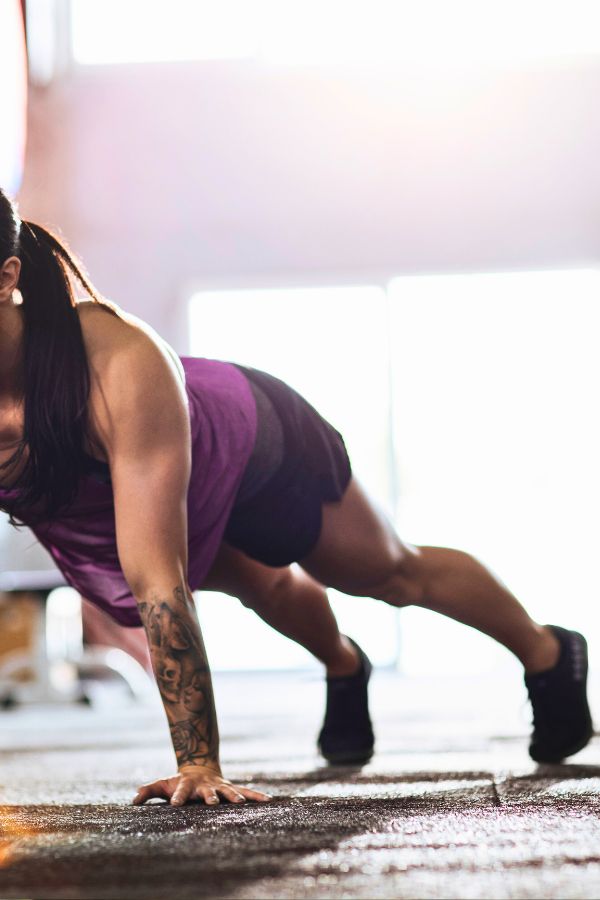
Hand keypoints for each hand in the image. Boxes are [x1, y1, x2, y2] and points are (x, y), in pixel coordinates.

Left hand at [132, 764, 271, 806]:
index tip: (174, 804)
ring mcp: (220, 786)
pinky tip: (268, 800)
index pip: (180, 791)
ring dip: (235, 796)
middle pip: (207, 791)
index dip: (177, 796)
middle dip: (211, 797)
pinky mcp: (231, 788)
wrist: (199, 768)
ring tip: (242, 803)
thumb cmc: (178, 781)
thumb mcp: (162, 784)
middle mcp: (205, 785)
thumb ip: (149, 790)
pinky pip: (246, 791)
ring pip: (229, 790)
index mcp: (187, 784)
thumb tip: (133, 800)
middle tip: (213, 804)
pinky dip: (257, 795)